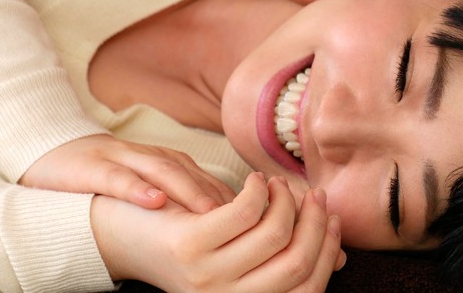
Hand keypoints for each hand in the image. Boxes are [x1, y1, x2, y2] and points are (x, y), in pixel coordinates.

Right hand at [20, 134, 234, 211]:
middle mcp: (154, 157)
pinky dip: (137, 188)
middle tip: (248, 219)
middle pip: (195, 175)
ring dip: (188, 189)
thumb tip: (232, 224)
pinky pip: (118, 178)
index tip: (259, 224)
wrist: (58, 154)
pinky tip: (155, 201)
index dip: (238, 203)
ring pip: (162, 171)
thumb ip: (189, 198)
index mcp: (172, 164)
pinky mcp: (93, 167)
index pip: (212, 182)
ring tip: (210, 210)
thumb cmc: (115, 179)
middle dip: (222, 196)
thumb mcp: (155, 185)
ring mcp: (124, 159)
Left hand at [92, 173, 345, 291]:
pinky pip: (245, 211)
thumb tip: (339, 253)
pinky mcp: (191, 245)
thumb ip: (282, 255)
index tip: (332, 216)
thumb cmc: (191, 241)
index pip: (308, 288)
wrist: (124, 235)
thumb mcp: (239, 256)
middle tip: (314, 193)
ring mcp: (208, 276)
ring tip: (277, 184)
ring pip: (275, 232)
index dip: (327, 249)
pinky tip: (255, 180)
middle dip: (315, 221)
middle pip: (297, 261)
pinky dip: (258, 190)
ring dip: (285, 200)